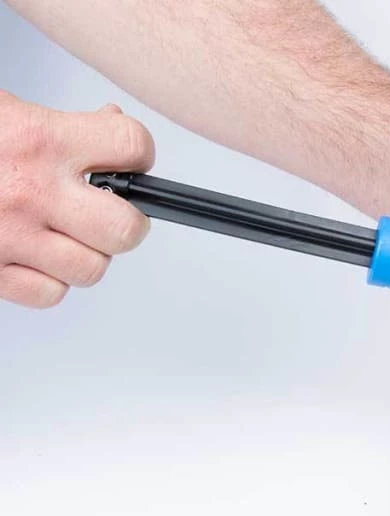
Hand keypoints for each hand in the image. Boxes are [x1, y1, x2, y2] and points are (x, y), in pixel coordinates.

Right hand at [0, 92, 154, 307]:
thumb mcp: (3, 109)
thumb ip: (58, 121)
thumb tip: (108, 120)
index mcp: (36, 138)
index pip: (131, 147)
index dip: (137, 152)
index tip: (128, 157)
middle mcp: (29, 191)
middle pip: (125, 229)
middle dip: (125, 220)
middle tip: (108, 209)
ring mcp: (9, 236)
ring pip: (92, 269)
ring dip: (85, 253)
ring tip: (63, 231)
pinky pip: (49, 294)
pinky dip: (48, 279)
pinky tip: (33, 253)